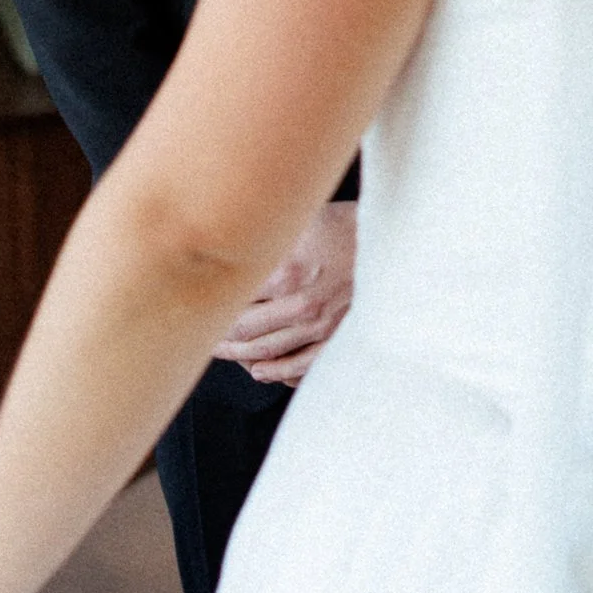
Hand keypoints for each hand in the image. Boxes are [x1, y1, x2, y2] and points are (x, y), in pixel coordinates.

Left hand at [215, 200, 356, 384]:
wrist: (394, 243)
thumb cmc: (346, 226)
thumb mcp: (302, 219)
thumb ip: (268, 236)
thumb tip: (231, 238)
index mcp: (287, 272)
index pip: (234, 300)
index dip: (211, 308)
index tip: (198, 308)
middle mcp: (301, 305)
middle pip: (245, 332)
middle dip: (219, 338)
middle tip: (203, 336)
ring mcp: (320, 327)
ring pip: (267, 353)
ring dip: (240, 356)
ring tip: (224, 353)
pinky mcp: (337, 339)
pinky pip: (299, 367)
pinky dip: (276, 372)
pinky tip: (261, 371)